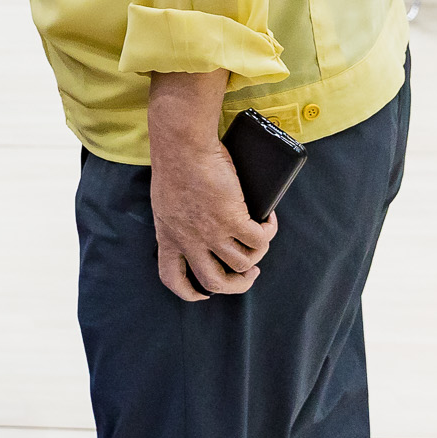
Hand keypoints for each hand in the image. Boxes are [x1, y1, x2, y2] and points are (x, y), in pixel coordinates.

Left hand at [147, 127, 274, 300]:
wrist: (183, 145)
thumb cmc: (175, 164)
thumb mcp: (168, 202)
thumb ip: (182, 221)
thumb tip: (206, 230)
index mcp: (168, 236)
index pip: (172, 278)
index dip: (190, 292)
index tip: (203, 292)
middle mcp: (189, 241)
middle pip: (215, 283)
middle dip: (237, 285)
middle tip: (249, 273)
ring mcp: (212, 233)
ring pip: (243, 263)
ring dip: (258, 254)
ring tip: (261, 238)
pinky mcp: (233, 219)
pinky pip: (260, 240)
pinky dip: (269, 231)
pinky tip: (268, 220)